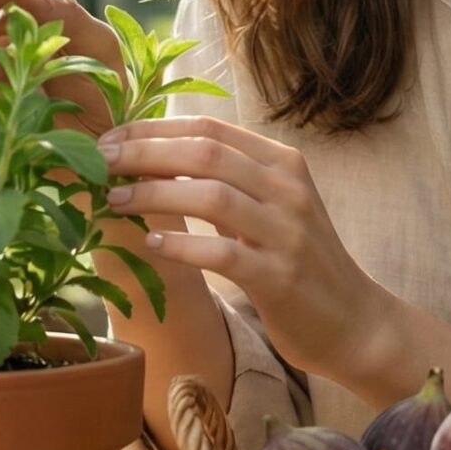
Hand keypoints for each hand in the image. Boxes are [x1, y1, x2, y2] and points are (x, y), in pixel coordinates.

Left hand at [98, 115, 385, 379]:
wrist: (353, 321)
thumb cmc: (299, 263)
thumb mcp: (269, 210)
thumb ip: (225, 184)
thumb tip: (152, 161)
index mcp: (283, 164)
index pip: (211, 129)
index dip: (155, 129)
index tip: (110, 137)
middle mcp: (288, 189)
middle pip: (207, 154)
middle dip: (145, 152)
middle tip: (98, 161)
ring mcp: (287, 232)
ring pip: (212, 196)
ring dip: (154, 193)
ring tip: (113, 200)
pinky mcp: (280, 277)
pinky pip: (223, 253)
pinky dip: (182, 245)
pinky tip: (151, 244)